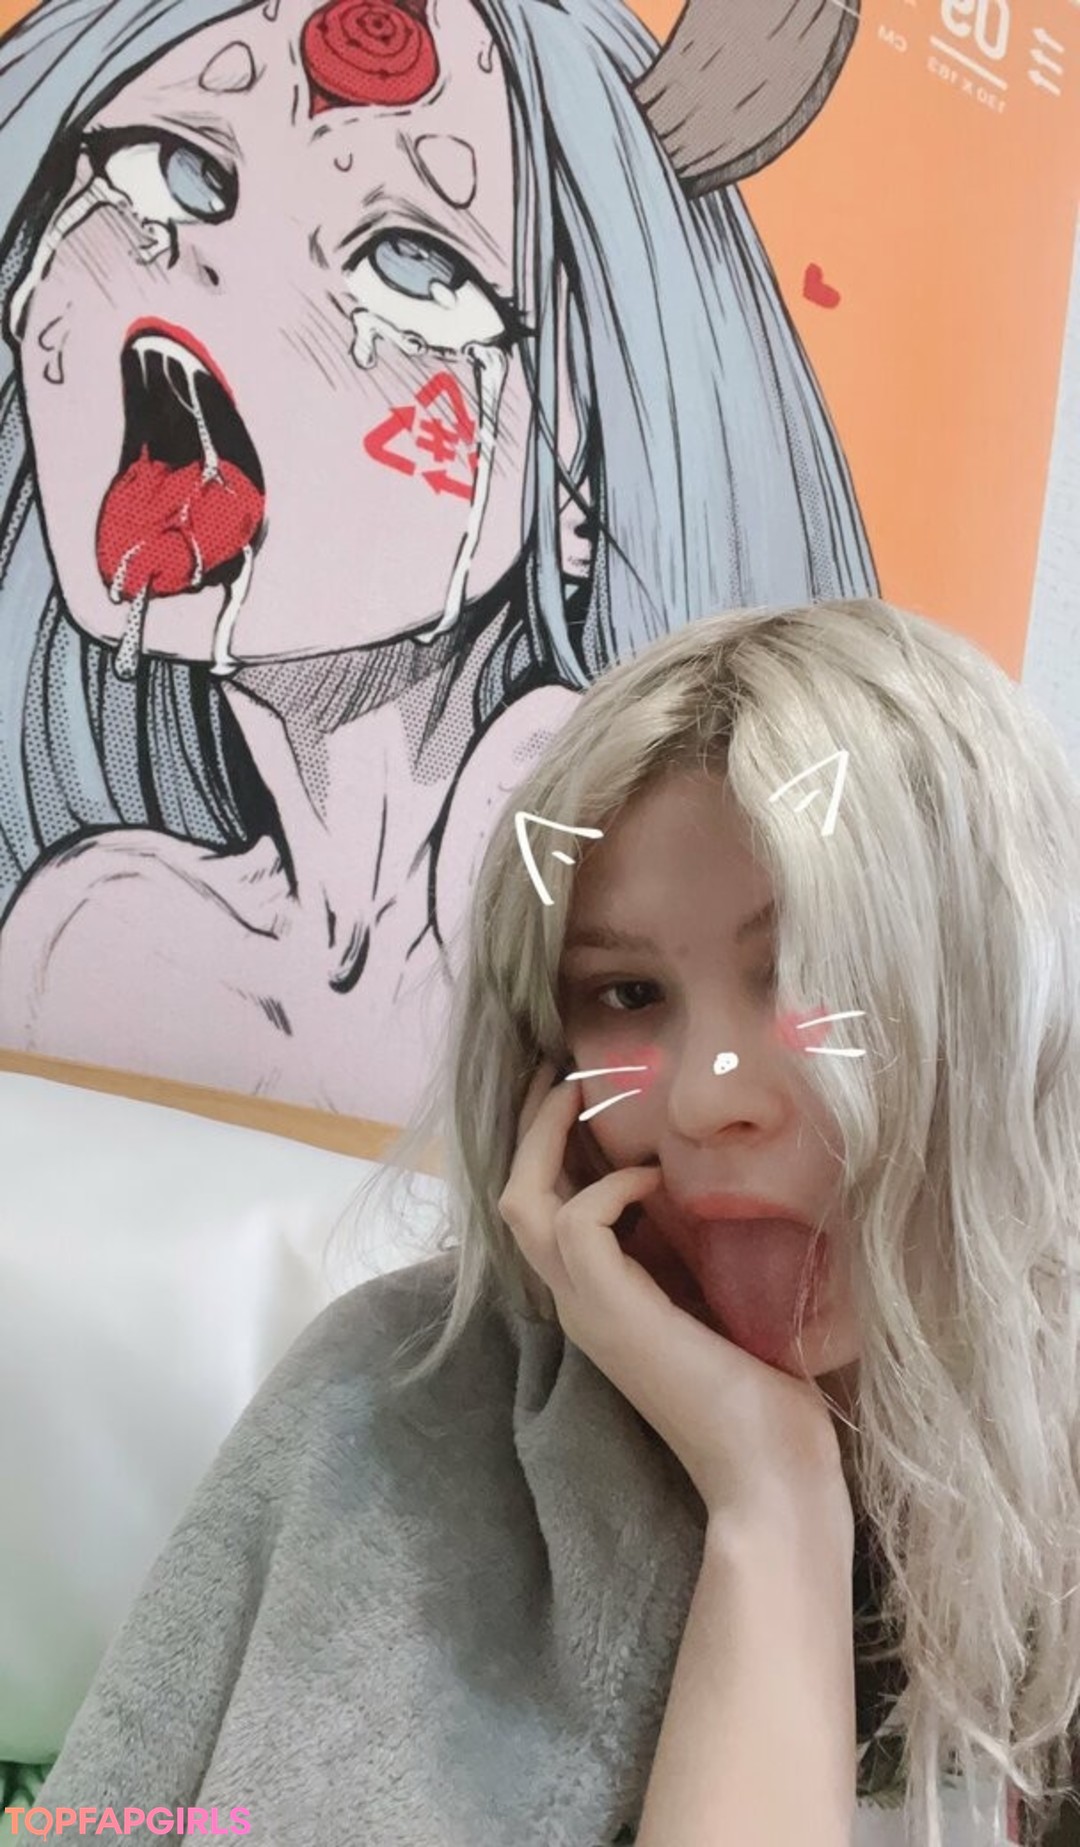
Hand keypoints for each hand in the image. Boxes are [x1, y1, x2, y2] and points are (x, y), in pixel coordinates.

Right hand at [498, 1061, 852, 1530]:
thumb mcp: (722, 1302)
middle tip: (553, 1072)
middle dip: (530, 1131)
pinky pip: (580, 1219)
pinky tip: (657, 1182)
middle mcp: (579, 1304)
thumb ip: (698, 1253)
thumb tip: (710, 1186)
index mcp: (600, 1304)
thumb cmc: (765, 1398)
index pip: (544, 1216)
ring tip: (576, 1092)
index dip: (549, 1154)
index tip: (573, 1096)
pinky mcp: (612, 1309)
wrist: (769, 1474)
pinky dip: (612, 1187)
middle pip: (514, 1200)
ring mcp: (589, 1309)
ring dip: (547, 1140)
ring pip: (524, 1204)